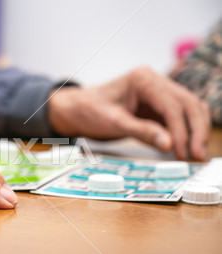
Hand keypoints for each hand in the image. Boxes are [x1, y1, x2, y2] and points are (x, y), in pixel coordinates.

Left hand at [48, 67, 210, 159]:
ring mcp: (157, 92)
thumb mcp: (113, 123)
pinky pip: (177, 117)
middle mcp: (154, 81)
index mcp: (142, 79)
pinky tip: (185, 148)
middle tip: (197, 154)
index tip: (182, 151)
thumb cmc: (89, 111)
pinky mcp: (156, 105)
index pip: (171, 104)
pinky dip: (184, 131)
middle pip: (188, 103)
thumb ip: (141, 131)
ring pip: (188, 109)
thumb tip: (169, 144)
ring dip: (194, 130)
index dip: (181, 129)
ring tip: (195, 154)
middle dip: (195, 130)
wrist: (76, 109)